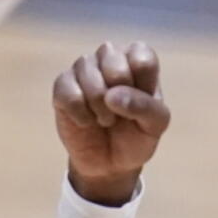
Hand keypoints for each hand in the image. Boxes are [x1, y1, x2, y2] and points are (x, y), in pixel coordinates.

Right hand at [52, 41, 169, 205]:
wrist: (110, 162)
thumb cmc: (137, 136)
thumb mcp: (156, 125)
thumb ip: (146, 107)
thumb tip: (113, 96)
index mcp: (137, 60)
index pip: (142, 55)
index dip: (143, 85)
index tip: (143, 103)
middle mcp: (110, 57)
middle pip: (114, 63)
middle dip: (120, 97)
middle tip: (122, 115)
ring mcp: (84, 68)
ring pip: (90, 78)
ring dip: (101, 109)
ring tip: (106, 121)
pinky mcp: (62, 85)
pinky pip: (69, 94)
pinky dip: (82, 116)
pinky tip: (87, 122)